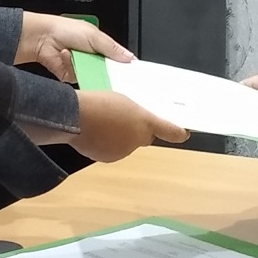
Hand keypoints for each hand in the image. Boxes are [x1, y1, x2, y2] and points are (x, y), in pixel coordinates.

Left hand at [17, 12, 131, 81]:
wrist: (42, 37)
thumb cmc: (65, 30)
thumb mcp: (94, 36)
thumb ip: (112, 48)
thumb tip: (129, 57)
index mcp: (100, 46)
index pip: (117, 58)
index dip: (123, 65)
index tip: (130, 71)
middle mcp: (92, 58)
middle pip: (107, 71)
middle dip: (107, 70)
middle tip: (108, 68)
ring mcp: (82, 68)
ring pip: (94, 76)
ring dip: (87, 67)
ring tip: (81, 57)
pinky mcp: (71, 76)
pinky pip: (79, 78)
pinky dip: (73, 68)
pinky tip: (68, 57)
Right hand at [68, 89, 189, 162]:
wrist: (74, 117)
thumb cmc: (98, 103)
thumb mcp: (122, 100)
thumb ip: (136, 112)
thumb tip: (138, 120)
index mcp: (145, 122)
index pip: (170, 131)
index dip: (177, 133)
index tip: (183, 134)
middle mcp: (138, 140)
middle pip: (143, 137)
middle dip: (137, 130)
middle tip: (123, 117)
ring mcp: (123, 151)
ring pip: (126, 144)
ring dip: (120, 137)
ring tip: (104, 122)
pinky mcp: (108, 158)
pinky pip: (111, 150)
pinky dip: (106, 144)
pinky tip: (96, 132)